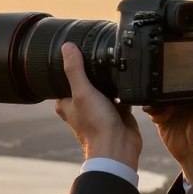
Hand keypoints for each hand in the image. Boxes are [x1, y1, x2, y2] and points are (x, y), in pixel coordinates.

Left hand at [54, 42, 141, 173]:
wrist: (119, 146)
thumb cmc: (95, 125)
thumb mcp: (82, 92)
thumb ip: (74, 70)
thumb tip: (67, 47)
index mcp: (66, 102)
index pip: (64, 78)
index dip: (71, 66)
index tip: (78, 50)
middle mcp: (82, 105)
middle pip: (87, 81)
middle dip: (94, 71)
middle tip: (100, 54)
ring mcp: (100, 108)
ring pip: (104, 87)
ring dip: (109, 79)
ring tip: (114, 64)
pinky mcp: (117, 111)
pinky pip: (121, 94)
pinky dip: (124, 87)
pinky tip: (128, 77)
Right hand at [142, 74, 192, 184]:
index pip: (184, 75)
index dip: (177, 70)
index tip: (172, 67)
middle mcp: (183, 98)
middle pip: (167, 83)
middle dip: (161, 82)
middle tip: (160, 85)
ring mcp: (171, 108)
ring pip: (156, 95)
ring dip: (154, 96)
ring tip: (159, 103)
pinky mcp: (161, 118)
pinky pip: (151, 108)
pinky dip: (151, 109)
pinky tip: (158, 115)